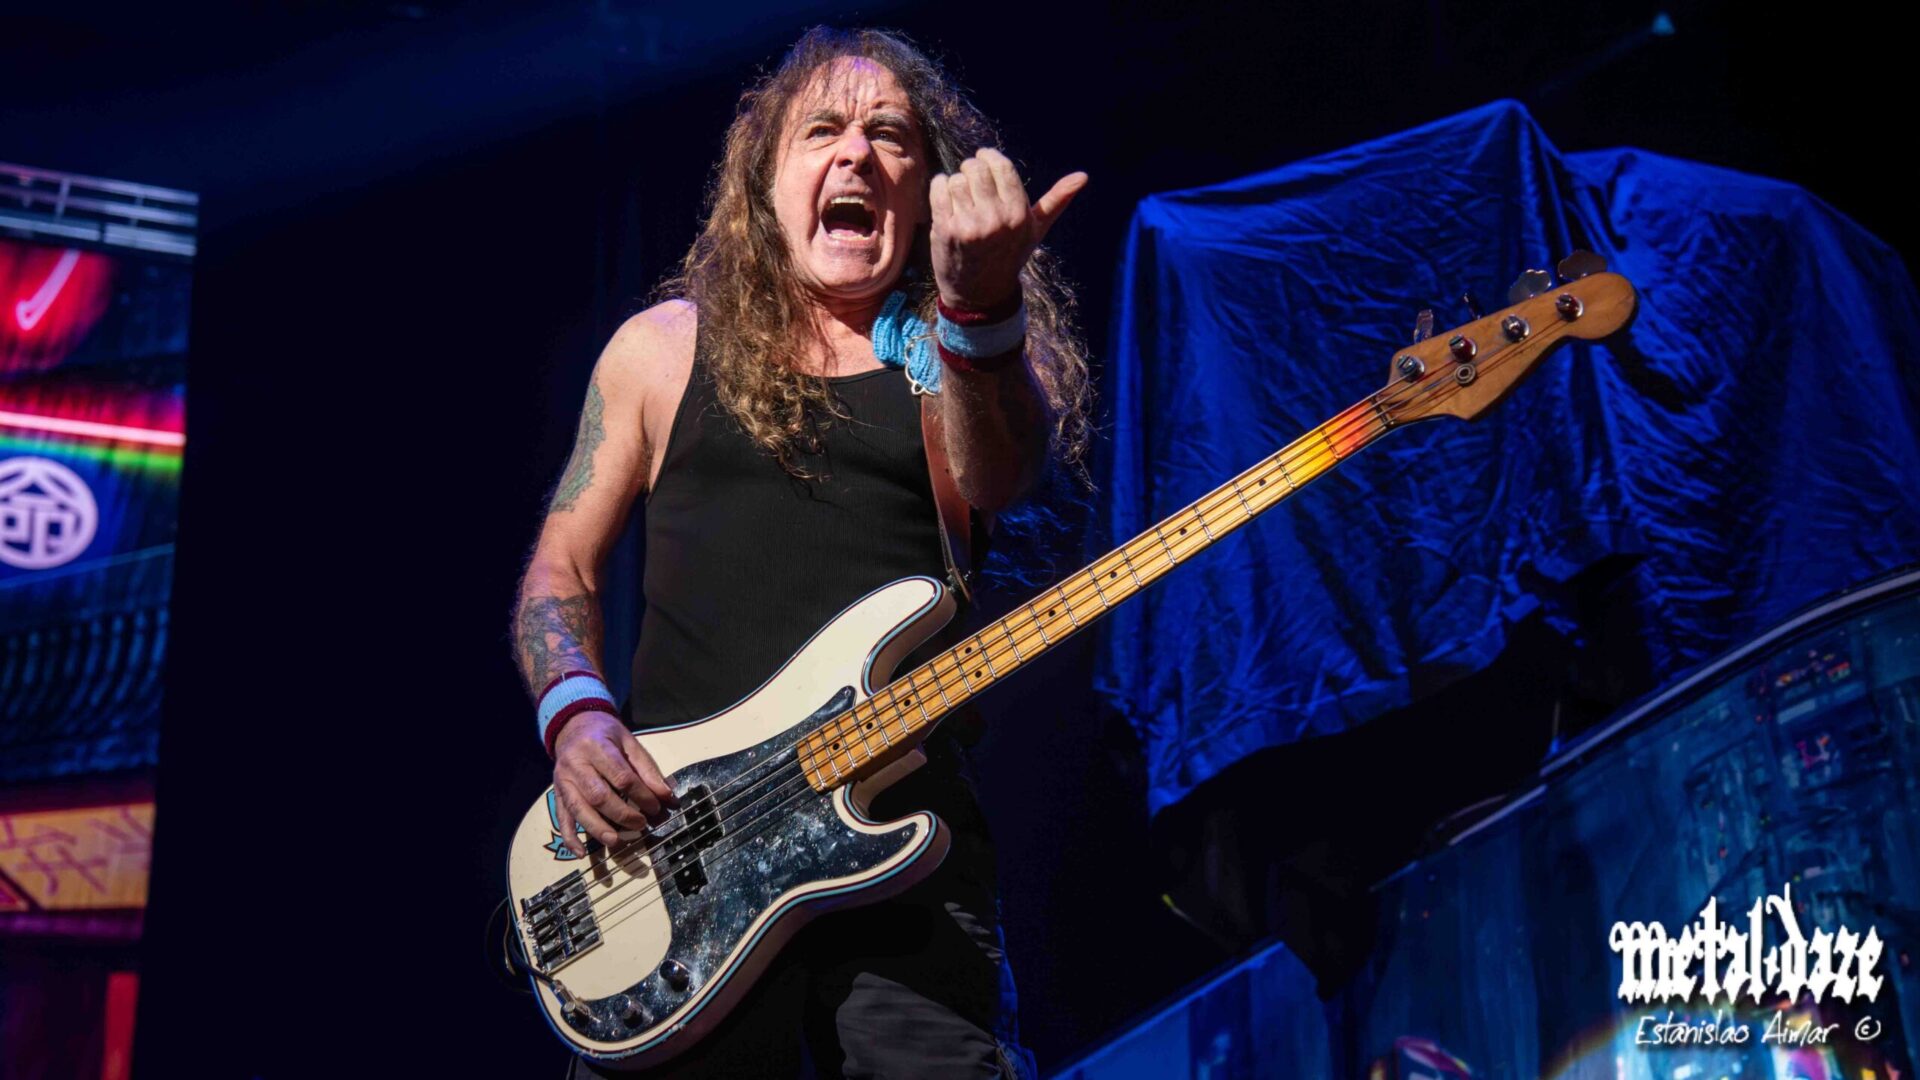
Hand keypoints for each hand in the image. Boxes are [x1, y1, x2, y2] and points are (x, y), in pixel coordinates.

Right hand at [551, 710, 677, 854]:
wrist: (573, 726)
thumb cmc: (606, 735)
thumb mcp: (629, 742)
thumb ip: (647, 769)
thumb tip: (668, 797)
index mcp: (596, 746)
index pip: (621, 776)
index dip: (641, 795)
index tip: (656, 807)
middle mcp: (575, 764)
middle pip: (599, 795)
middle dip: (622, 814)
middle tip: (642, 824)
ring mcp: (562, 780)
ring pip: (579, 809)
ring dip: (598, 828)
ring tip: (617, 841)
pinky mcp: (557, 794)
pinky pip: (562, 818)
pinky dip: (570, 838)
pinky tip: (581, 853)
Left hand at [930, 148, 1085, 311]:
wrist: (979, 293)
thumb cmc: (1009, 255)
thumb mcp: (1036, 230)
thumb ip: (1057, 200)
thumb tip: (1083, 176)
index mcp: (1019, 215)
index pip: (1002, 166)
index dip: (989, 157)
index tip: (984, 159)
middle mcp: (996, 219)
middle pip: (975, 168)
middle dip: (971, 168)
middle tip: (971, 178)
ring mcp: (969, 226)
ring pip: (956, 179)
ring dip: (955, 182)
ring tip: (961, 196)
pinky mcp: (946, 230)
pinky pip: (938, 189)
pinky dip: (939, 188)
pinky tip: (946, 199)